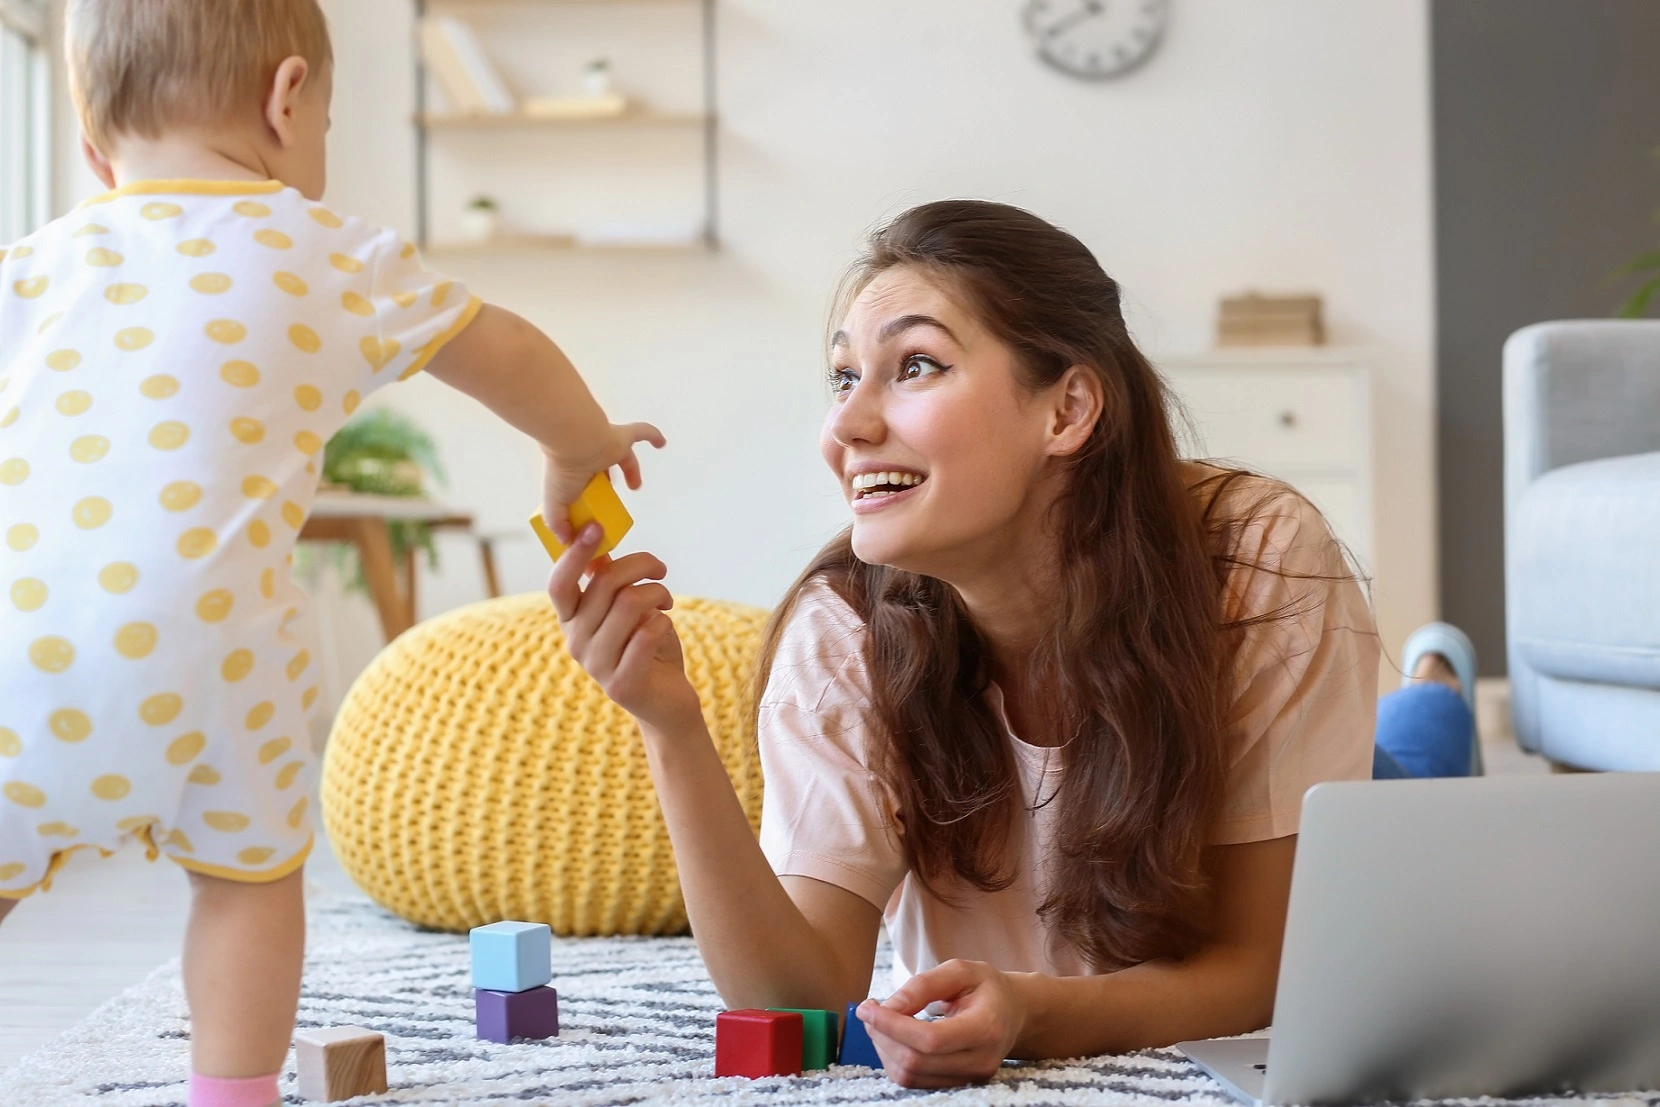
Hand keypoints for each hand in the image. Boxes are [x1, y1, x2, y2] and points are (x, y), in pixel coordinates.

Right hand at [543, 422, 664, 543]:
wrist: (572, 442)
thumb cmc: (563, 471)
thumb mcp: (555, 505)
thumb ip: (559, 523)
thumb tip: (567, 540)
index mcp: (575, 471)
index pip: (583, 483)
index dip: (589, 494)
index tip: (594, 507)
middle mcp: (592, 458)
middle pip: (603, 470)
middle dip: (609, 483)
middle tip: (613, 496)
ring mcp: (608, 446)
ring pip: (623, 456)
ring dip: (630, 469)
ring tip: (635, 485)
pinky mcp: (622, 437)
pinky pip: (642, 432)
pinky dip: (652, 435)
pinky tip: (662, 442)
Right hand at [547, 523, 701, 732]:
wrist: (666, 701)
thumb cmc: (647, 647)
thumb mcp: (625, 609)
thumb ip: (607, 582)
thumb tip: (595, 546)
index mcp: (571, 620)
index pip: (559, 583)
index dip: (574, 554)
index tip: (595, 526)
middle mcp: (575, 642)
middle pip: (605, 584)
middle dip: (641, 566)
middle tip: (660, 571)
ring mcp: (595, 666)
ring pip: (629, 604)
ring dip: (658, 593)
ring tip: (667, 602)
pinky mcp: (621, 684)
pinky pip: (646, 633)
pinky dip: (663, 620)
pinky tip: (665, 624)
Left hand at [855, 959, 1028, 1087]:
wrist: (1014, 1012)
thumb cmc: (985, 986)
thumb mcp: (959, 970)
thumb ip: (922, 986)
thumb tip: (886, 1008)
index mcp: (986, 1027)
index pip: (930, 1039)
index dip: (892, 1026)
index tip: (867, 1007)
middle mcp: (980, 1061)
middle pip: (915, 1061)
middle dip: (882, 1035)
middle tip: (869, 1010)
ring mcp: (970, 1078)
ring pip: (910, 1075)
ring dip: (884, 1048)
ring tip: (880, 1021)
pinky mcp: (957, 1085)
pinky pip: (914, 1081)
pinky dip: (894, 1059)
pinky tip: (892, 1036)